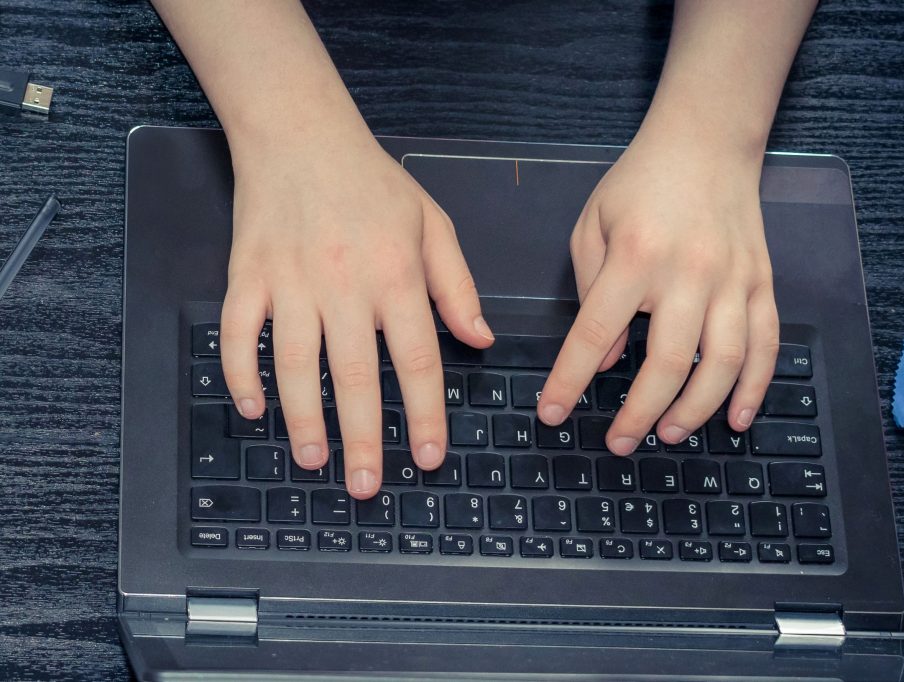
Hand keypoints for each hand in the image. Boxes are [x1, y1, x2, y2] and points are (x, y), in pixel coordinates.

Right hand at [219, 129, 492, 497]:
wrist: (300, 134)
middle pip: (354, 377)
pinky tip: (253, 408)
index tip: (429, 457)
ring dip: (302, 419)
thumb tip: (480, 340)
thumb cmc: (372, 181)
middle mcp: (344, 284)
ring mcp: (290, 281)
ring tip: (313, 460)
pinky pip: (239, 334)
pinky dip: (241, 374)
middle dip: (362, 439)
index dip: (425, 415)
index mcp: (396, 275)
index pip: (417, 360)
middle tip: (367, 485)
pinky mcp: (247, 275)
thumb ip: (458, 287)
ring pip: (294, 364)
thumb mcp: (433, 225)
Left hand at [537, 131, 778, 453]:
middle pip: (668, 364)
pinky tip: (736, 418)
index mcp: (635, 258)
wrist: (707, 141)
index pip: (595, 335)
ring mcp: (733, 280)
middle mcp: (689, 273)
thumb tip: (608, 358)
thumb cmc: (639, 184)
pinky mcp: (762, 282)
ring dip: (695, 410)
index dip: (570, 381)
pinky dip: (754, 388)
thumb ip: (592, 292)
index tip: (553, 414)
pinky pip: (766, 345)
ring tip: (668, 434)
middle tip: (619, 442)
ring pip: (722, 364)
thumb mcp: (593, 226)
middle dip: (639, 413)